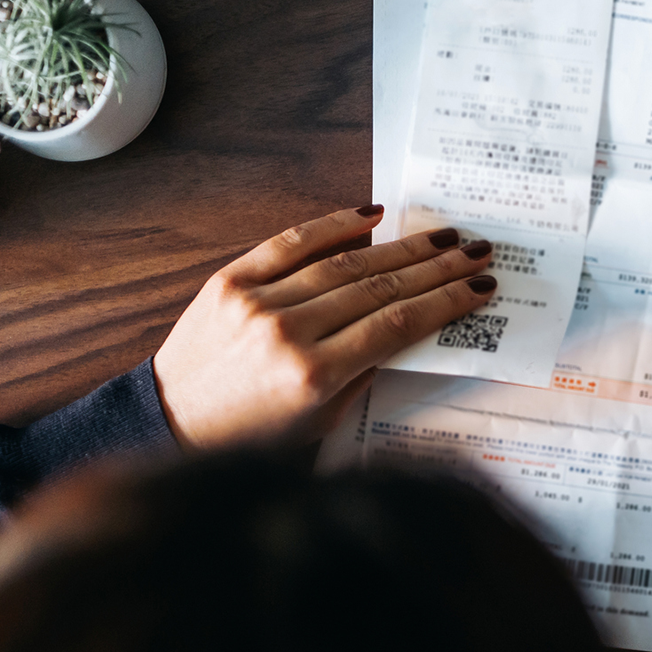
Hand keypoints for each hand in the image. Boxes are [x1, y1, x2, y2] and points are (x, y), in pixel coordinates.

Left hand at [152, 205, 495, 450]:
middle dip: (437, 268)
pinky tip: (373, 215)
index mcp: (313, 376)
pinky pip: (290, 243)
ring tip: (442, 235)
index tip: (480, 289)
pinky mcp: (230, 281)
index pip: (397, 325)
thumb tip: (410, 325)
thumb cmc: (251, 435)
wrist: (170, 422)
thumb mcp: (321, 420)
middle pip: (380, 288)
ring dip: (401, 247)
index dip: (445, 303)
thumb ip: (364, 372)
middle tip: (476, 252)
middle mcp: (287, 333)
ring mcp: (257, 302)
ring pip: (345, 263)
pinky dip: (334, 225)